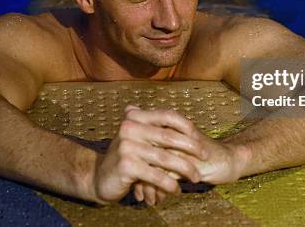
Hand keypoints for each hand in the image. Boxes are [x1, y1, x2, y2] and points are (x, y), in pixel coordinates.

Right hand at [89, 105, 207, 203]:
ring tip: (196, 177)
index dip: (187, 126)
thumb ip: (158, 128)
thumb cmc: (126, 156)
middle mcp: (130, 127)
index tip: (200, 138)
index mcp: (135, 116)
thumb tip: (190, 126)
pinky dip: (169, 183)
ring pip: (165, 157)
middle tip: (205, 156)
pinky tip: (177, 189)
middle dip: (192, 147)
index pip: (167, 115)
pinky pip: (156, 175)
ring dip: (185, 169)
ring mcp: (127, 146)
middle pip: (169, 136)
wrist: (99, 177)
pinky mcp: (126, 165)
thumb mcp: (139, 137)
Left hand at [129, 109, 248, 204]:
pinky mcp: (189, 162)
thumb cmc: (202, 156)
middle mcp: (172, 135)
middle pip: (145, 154)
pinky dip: (159, 190)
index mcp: (169, 127)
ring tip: (146, 197)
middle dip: (139, 175)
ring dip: (147, 184)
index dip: (136, 161)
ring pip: (153, 166)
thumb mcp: (179, 150)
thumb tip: (136, 158)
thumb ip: (158, 150)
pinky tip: (156, 199)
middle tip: (136, 190)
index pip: (143, 141)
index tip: (132, 177)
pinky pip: (166, 177)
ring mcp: (181, 147)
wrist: (230, 159)